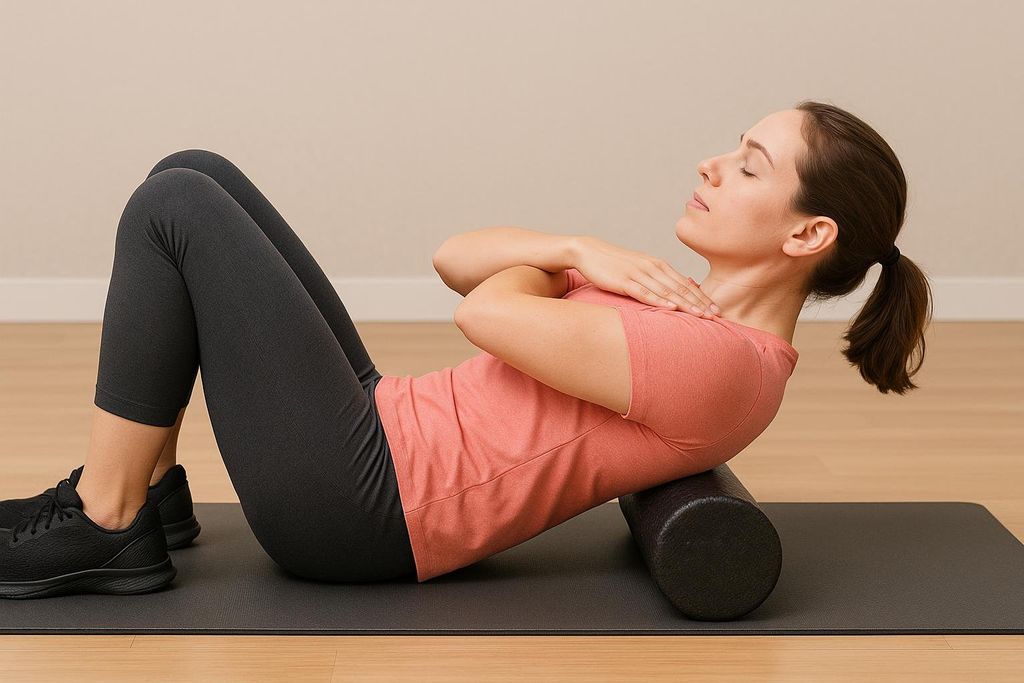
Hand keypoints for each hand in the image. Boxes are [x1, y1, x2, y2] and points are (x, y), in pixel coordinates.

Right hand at [572, 236, 720, 317]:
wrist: (589, 252)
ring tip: (701, 316)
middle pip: (681, 288)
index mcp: (658, 265)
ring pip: (667, 291)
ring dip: (685, 304)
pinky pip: (644, 292)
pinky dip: (659, 300)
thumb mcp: (639, 269)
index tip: (716, 310)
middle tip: (716, 316)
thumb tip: (673, 293)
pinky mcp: (624, 281)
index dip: (702, 297)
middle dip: (700, 303)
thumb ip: (656, 279)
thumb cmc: (615, 264)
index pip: (685, 283)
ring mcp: (638, 274)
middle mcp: (652, 267)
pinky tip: (670, 308)